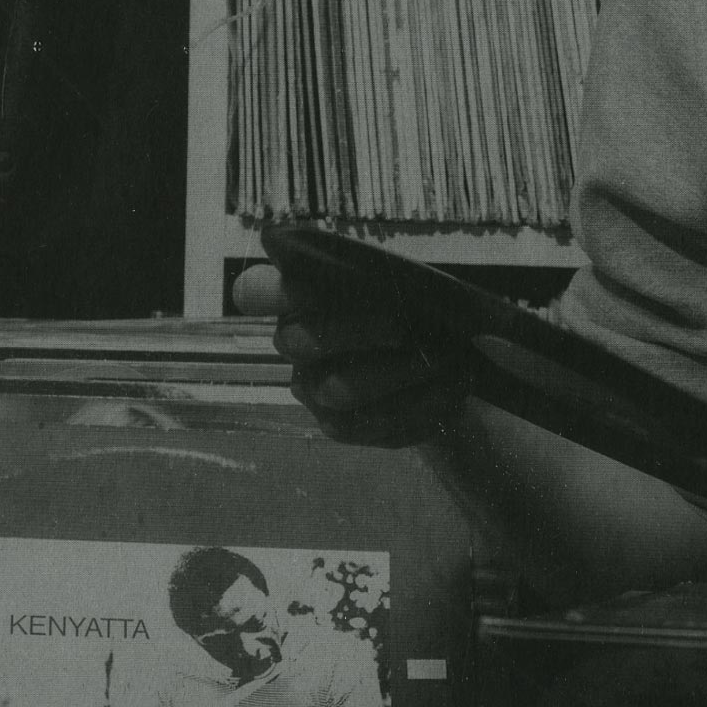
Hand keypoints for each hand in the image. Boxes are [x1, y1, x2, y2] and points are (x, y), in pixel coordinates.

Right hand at [275, 273, 470, 447]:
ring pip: (340, 389)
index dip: (268, 289)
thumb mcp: (399, 280)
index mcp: (296, 297)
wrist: (435, 357)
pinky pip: (373, 425)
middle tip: (404, 326)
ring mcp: (313, 390)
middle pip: (300, 341)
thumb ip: (388, 279)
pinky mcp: (340, 427)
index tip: (304, 281)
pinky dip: (421, 406)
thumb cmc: (409, 305)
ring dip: (400, 374)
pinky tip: (452, 389)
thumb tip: (410, 292)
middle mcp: (294, 345)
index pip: (254, 290)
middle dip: (356, 330)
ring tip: (447, 359)